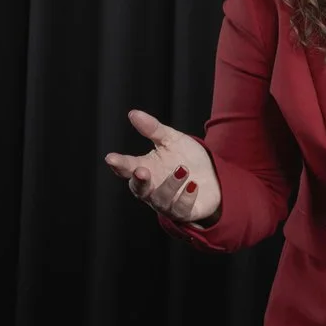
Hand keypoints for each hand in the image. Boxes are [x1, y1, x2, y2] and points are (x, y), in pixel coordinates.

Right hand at [103, 109, 221, 224]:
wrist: (214, 175)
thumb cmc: (187, 158)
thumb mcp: (171, 140)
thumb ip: (152, 129)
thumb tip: (133, 113)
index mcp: (145, 168)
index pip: (127, 167)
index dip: (118, 164)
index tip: (111, 158)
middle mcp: (152, 188)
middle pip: (139, 189)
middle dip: (139, 181)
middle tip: (141, 170)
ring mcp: (167, 202)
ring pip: (160, 199)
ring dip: (169, 186)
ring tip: (182, 170)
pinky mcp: (185, 212)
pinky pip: (181, 209)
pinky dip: (185, 198)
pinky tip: (193, 186)